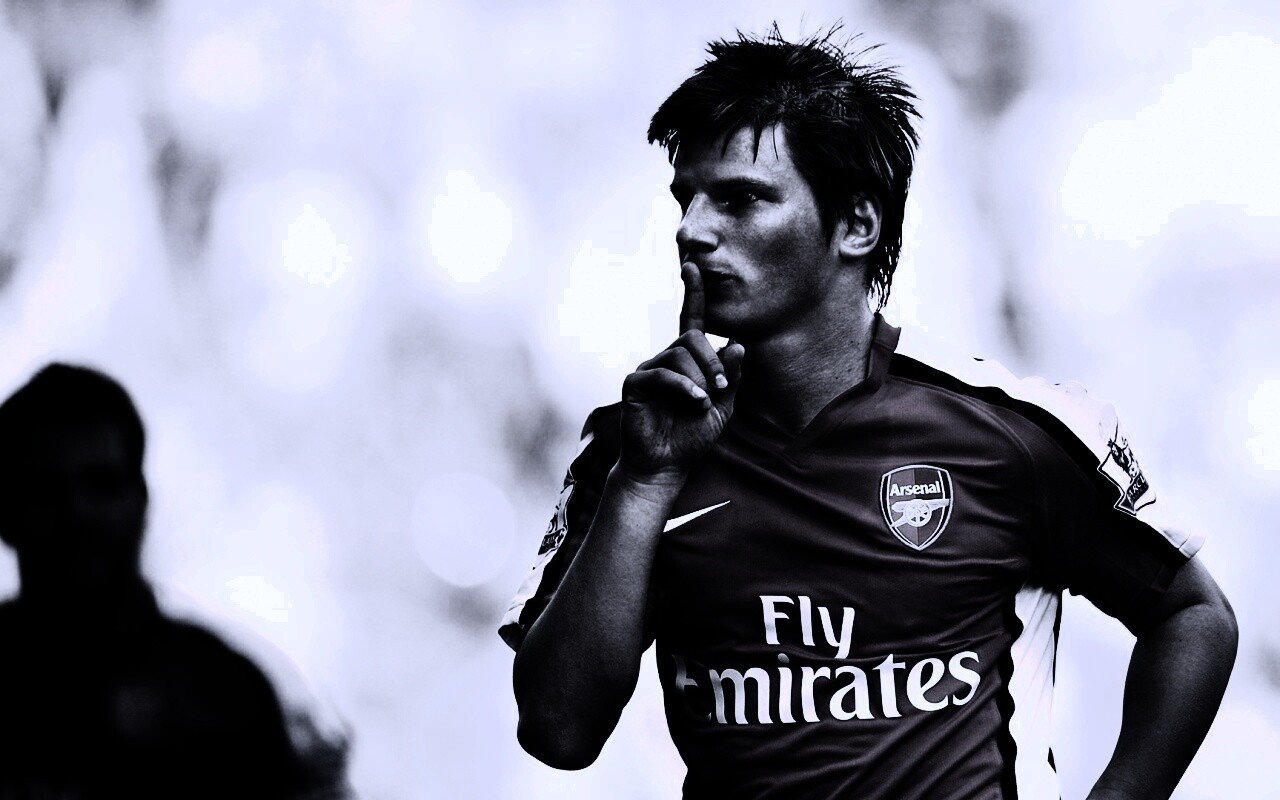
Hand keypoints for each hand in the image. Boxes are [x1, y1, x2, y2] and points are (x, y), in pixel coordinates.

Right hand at [618, 264, 744, 483]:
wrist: (666, 465)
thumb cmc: (692, 436)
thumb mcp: (722, 407)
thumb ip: (730, 377)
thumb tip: (736, 344)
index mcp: (688, 360)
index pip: (691, 320)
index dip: (693, 293)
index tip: (692, 267)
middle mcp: (667, 359)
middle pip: (692, 338)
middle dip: (712, 361)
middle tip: (721, 387)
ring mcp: (649, 369)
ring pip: (679, 355)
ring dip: (700, 377)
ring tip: (704, 402)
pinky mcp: (635, 383)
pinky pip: (662, 373)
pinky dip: (683, 387)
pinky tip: (695, 402)